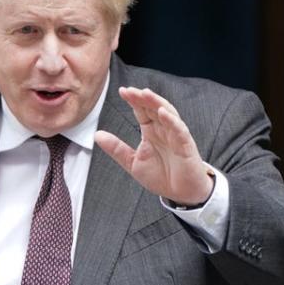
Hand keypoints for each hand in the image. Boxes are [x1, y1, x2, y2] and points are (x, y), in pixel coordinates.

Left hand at [94, 87, 212, 205]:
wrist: (182, 193)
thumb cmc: (161, 176)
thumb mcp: (133, 162)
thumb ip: (117, 148)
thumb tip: (97, 135)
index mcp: (151, 132)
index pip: (142, 111)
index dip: (133, 100)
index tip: (122, 91)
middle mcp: (164, 130)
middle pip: (154, 108)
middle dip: (142, 98)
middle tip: (130, 90)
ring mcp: (176, 136)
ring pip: (168, 113)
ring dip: (157, 103)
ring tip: (145, 94)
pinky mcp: (186, 146)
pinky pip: (179, 130)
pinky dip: (172, 121)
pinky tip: (163, 113)